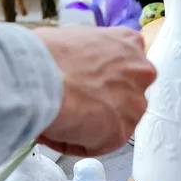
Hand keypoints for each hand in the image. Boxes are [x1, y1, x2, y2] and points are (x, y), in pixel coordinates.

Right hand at [34, 26, 155, 156]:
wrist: (41, 78)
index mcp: (128, 42)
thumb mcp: (72, 36)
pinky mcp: (120, 134)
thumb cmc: (47, 54)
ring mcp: (134, 105)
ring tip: (57, 118)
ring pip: (110, 120)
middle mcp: (140, 72)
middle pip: (121, 93)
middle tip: (69, 101)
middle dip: (97, 100)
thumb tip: (71, 66)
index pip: (121, 64)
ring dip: (86, 123)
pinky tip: (54, 130)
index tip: (80, 82)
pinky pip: (95, 144)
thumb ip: (85, 53)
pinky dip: (73, 141)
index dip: (98, 75)